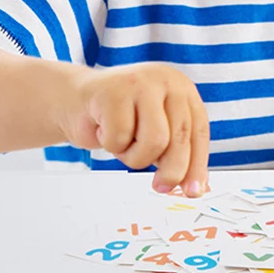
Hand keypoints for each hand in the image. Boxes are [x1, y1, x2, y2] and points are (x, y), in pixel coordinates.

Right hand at [60, 62, 209, 196]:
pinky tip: (104, 129)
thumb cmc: (119, 118)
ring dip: (135, 156)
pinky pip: (120, 137)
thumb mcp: (155, 130)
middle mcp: (166, 80)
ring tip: (124, 143)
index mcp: (182, 88)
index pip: (198, 130)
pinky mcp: (113, 92)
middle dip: (172, 170)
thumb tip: (195, 188)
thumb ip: (176, 152)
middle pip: (179, 137)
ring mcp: (140, 83)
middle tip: (161, 186)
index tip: (194, 191)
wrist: (75, 99)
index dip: (197, 164)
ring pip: (154, 141)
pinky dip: (111, 144)